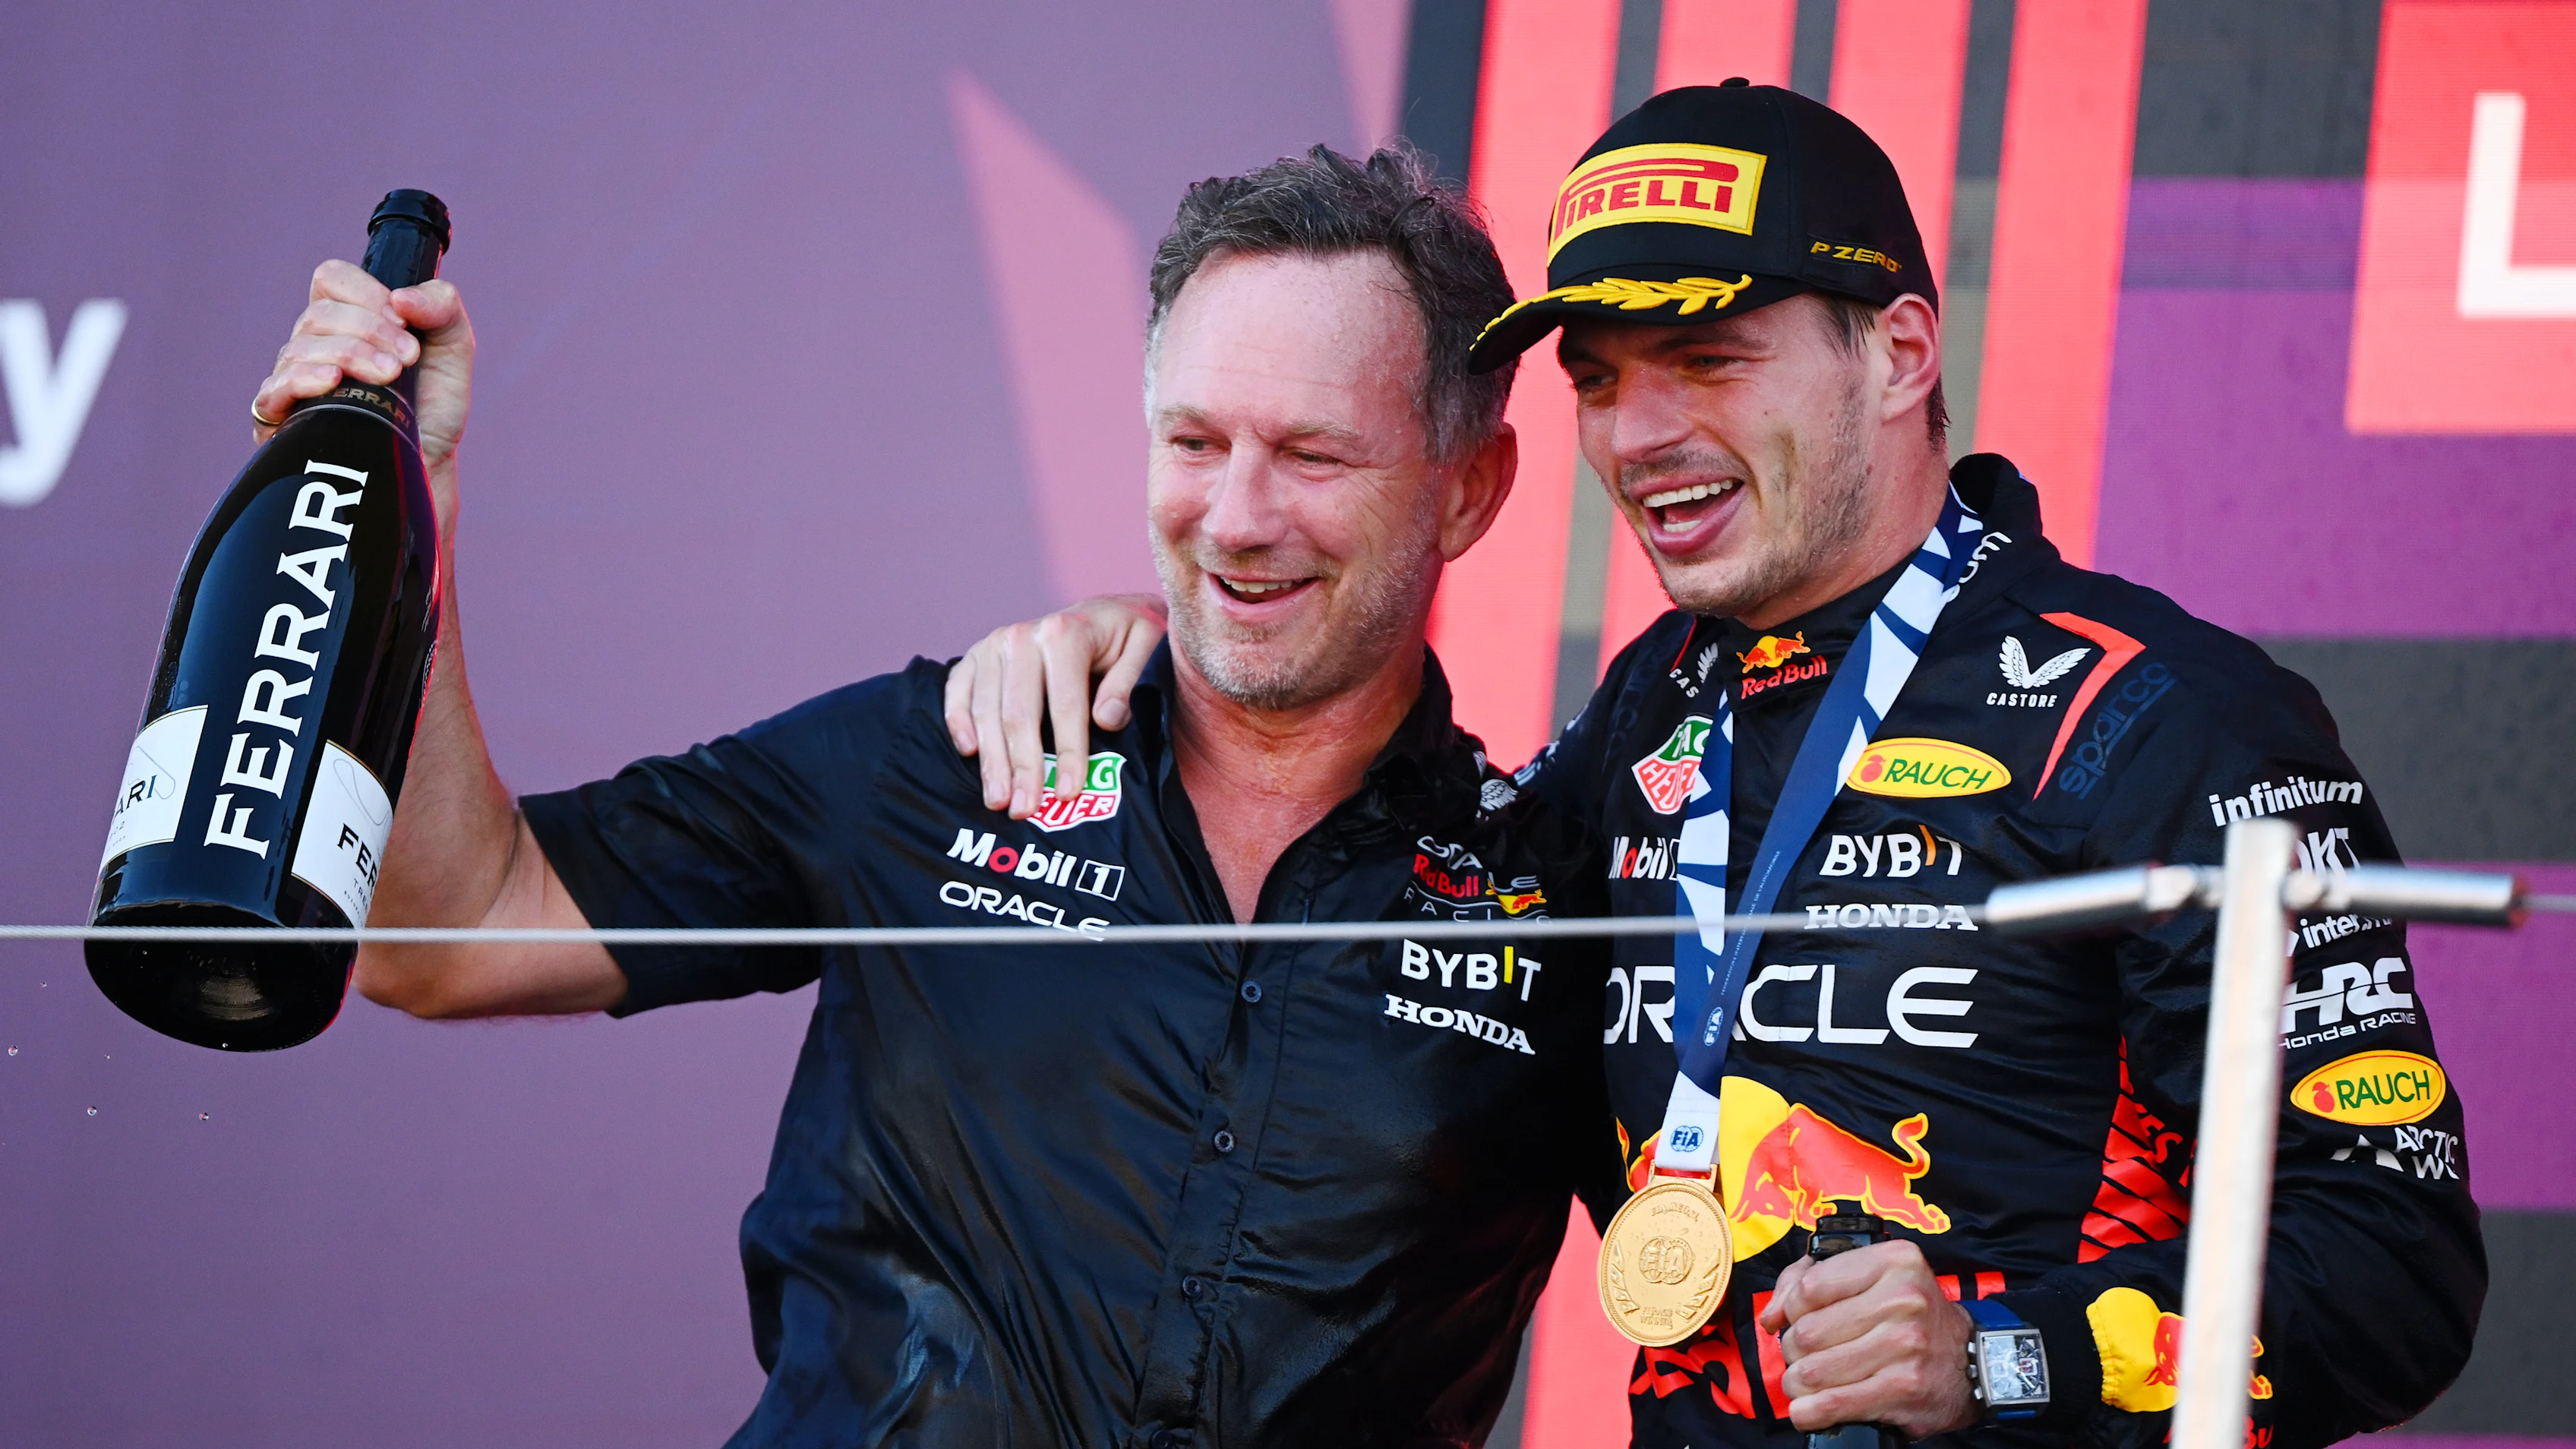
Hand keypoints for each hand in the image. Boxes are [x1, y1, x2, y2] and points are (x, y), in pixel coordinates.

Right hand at [253, 259, 474, 535]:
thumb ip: (442, 306)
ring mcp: (295, 379)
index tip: (404, 323)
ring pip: (300, 347)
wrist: (428, 461)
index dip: (367, 294)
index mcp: (348, 319)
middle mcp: (315, 343)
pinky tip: (333, 382)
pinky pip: (274, 388)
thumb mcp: (454, 348)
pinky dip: (303, 379)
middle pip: (319, 314)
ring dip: (349, 354)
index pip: (332, 279)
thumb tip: (400, 297)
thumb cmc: (434, 404)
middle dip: (370, 331)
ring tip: (389, 378)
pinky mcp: (283, 419)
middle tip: (406, 360)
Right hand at [943, 594, 1167, 817]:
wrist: (1103, 615)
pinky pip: (957, 691)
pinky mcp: (976, 656)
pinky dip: (958, 721)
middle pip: (1018, 714)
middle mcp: (1023, 636)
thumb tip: (1107, 719)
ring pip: (986, 710)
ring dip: (991, 760)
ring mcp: (994, 645)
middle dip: (1022, 767)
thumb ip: (1129, 682)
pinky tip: (968, 753)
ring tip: (999, 800)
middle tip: (1024, 810)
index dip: (1068, 753)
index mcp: (1065, 633)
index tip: (1069, 793)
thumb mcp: (1148, 646)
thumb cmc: (1128, 638)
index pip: (1065, 705)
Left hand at [1760, 1240, 1978, 1437]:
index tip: (1793, 1320)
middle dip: (1793, 1350)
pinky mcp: (1902, 1388)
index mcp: (1893, 1261)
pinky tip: (1807, 1410)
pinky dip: (1810, 1412)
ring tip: (1805, 1383)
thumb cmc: (1912, 1317)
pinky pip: (1835, 1403)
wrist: (1973, 1361)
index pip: (1809, 1287)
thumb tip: (1771, 1316)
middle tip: (1803, 1356)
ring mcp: (1904, 1346)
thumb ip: (1811, 1281)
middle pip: (1806, 1332)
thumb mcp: (1874, 1278)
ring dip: (1797, 1383)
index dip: (1790, 1309)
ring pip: (1813, 1370)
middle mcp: (1902, 1300)